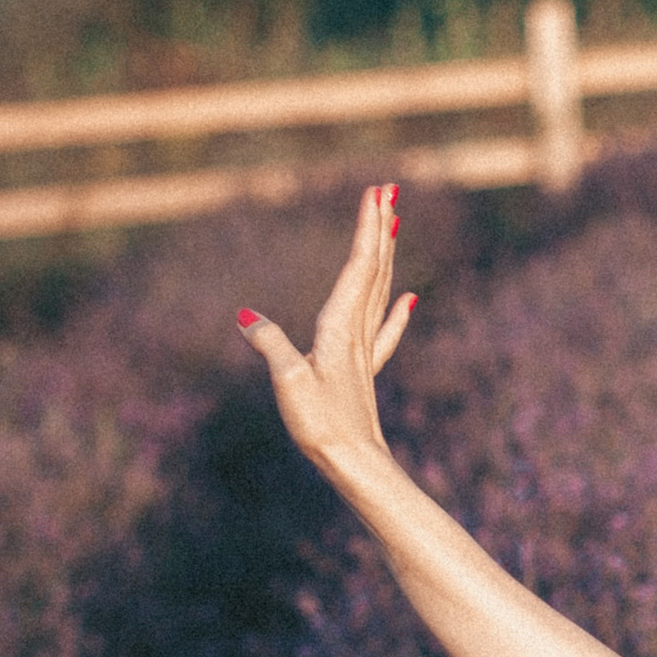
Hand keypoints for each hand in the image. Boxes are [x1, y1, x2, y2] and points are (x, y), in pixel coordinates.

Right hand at [236, 183, 417, 468]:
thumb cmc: (322, 428)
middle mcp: (357, 335)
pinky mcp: (363, 373)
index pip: (358, 267)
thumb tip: (246, 315)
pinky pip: (384, 332)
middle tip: (387, 190)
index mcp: (340, 329)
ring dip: (385, 255)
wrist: (356, 466)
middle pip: (373, 270)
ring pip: (379, 291)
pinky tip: (410, 297)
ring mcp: (364, 353)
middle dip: (378, 228)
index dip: (367, 229)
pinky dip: (396, 309)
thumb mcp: (288, 383)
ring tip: (392, 225)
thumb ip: (270, 345)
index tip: (376, 193)